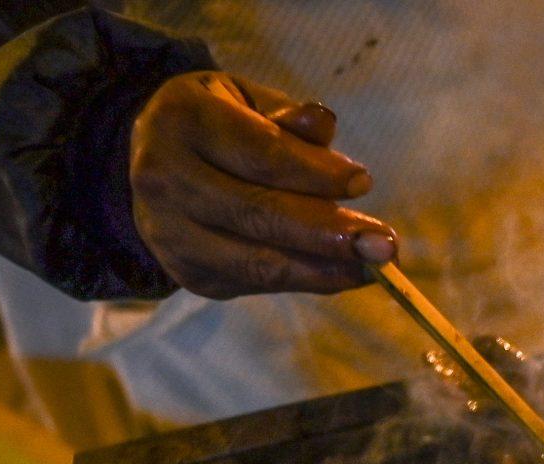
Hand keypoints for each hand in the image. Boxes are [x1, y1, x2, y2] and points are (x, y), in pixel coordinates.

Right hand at [129, 70, 398, 297]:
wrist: (159, 162)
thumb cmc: (222, 123)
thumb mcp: (251, 101)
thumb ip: (288, 116)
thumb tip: (324, 125)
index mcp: (181, 120)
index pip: (258, 153)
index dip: (313, 172)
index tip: (363, 183)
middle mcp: (163, 178)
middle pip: (257, 213)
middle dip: (327, 233)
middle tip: (384, 246)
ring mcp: (169, 233)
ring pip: (256, 259)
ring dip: (323, 268)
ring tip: (373, 269)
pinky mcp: (187, 273)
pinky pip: (256, 282)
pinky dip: (304, 279)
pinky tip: (341, 273)